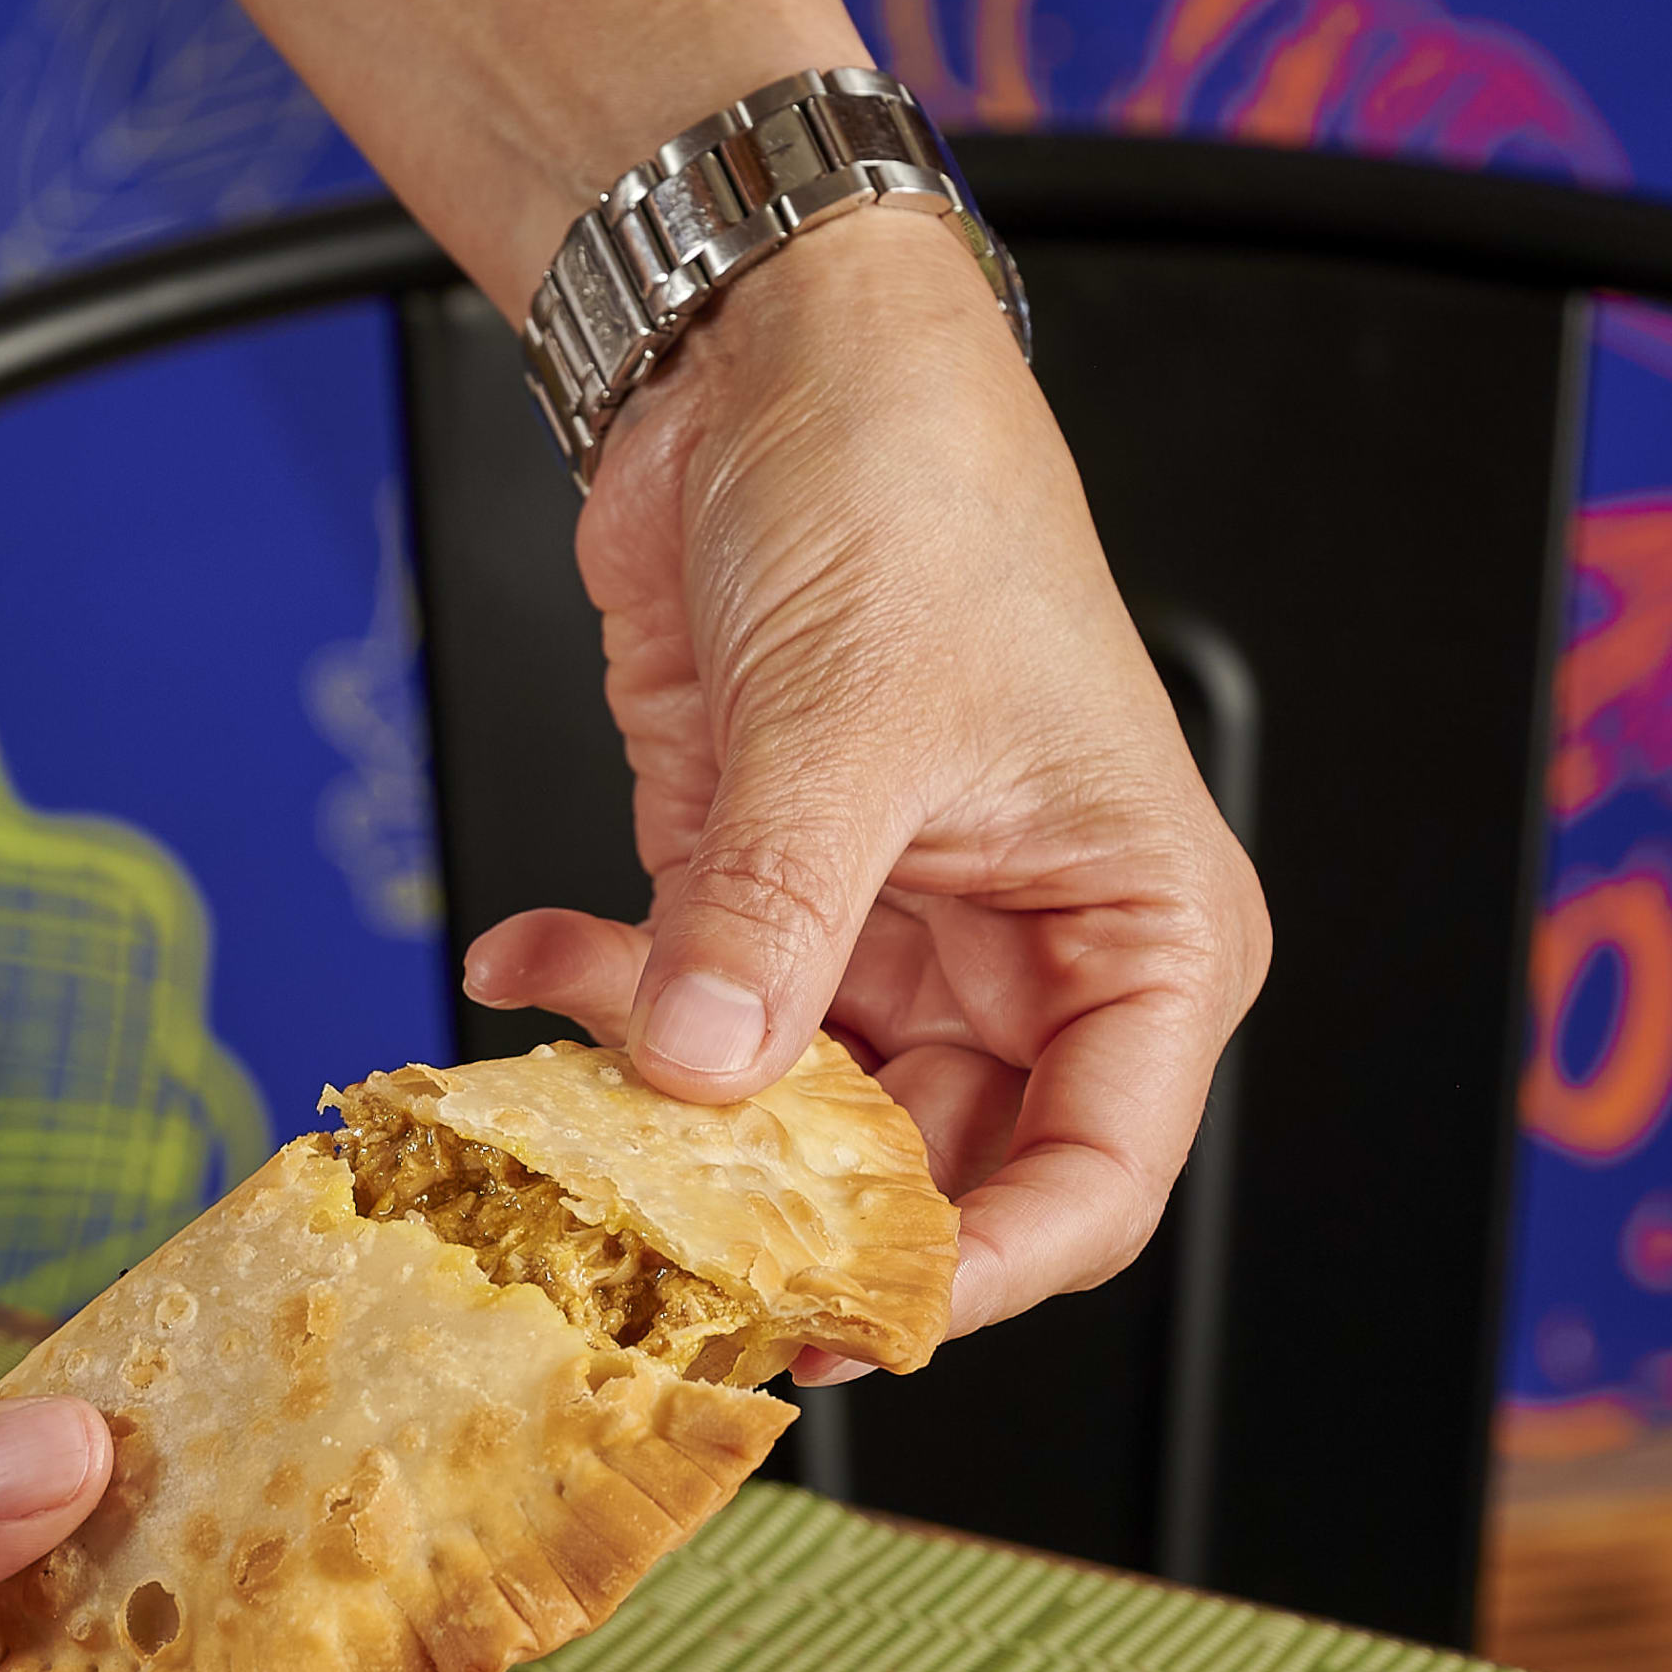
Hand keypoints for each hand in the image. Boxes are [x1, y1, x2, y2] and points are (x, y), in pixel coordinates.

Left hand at [459, 215, 1269, 1359]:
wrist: (772, 358)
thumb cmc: (913, 487)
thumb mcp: (849, 717)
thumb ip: (773, 915)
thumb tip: (704, 1076)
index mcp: (1138, 933)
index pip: (1095, 1181)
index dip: (976, 1272)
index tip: (845, 1313)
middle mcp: (1028, 964)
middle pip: (926, 1179)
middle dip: (783, 1207)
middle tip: (660, 1238)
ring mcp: (886, 947)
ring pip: (785, 1123)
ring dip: (666, 1115)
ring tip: (569, 1083)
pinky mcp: (764, 910)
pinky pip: (689, 1025)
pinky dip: (600, 1010)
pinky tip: (533, 957)